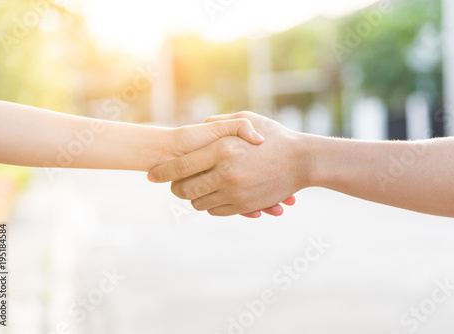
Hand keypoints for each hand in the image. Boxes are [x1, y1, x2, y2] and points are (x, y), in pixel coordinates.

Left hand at [147, 111, 308, 216]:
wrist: (303, 161)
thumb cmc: (274, 136)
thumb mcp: (246, 120)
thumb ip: (218, 123)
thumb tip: (198, 126)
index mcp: (222, 150)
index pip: (180, 166)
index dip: (161, 172)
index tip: (150, 176)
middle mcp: (225, 173)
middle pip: (184, 190)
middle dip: (174, 189)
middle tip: (174, 185)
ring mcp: (235, 192)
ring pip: (198, 203)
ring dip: (193, 198)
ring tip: (196, 189)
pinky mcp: (245, 206)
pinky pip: (216, 211)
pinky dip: (210, 205)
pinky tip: (214, 195)